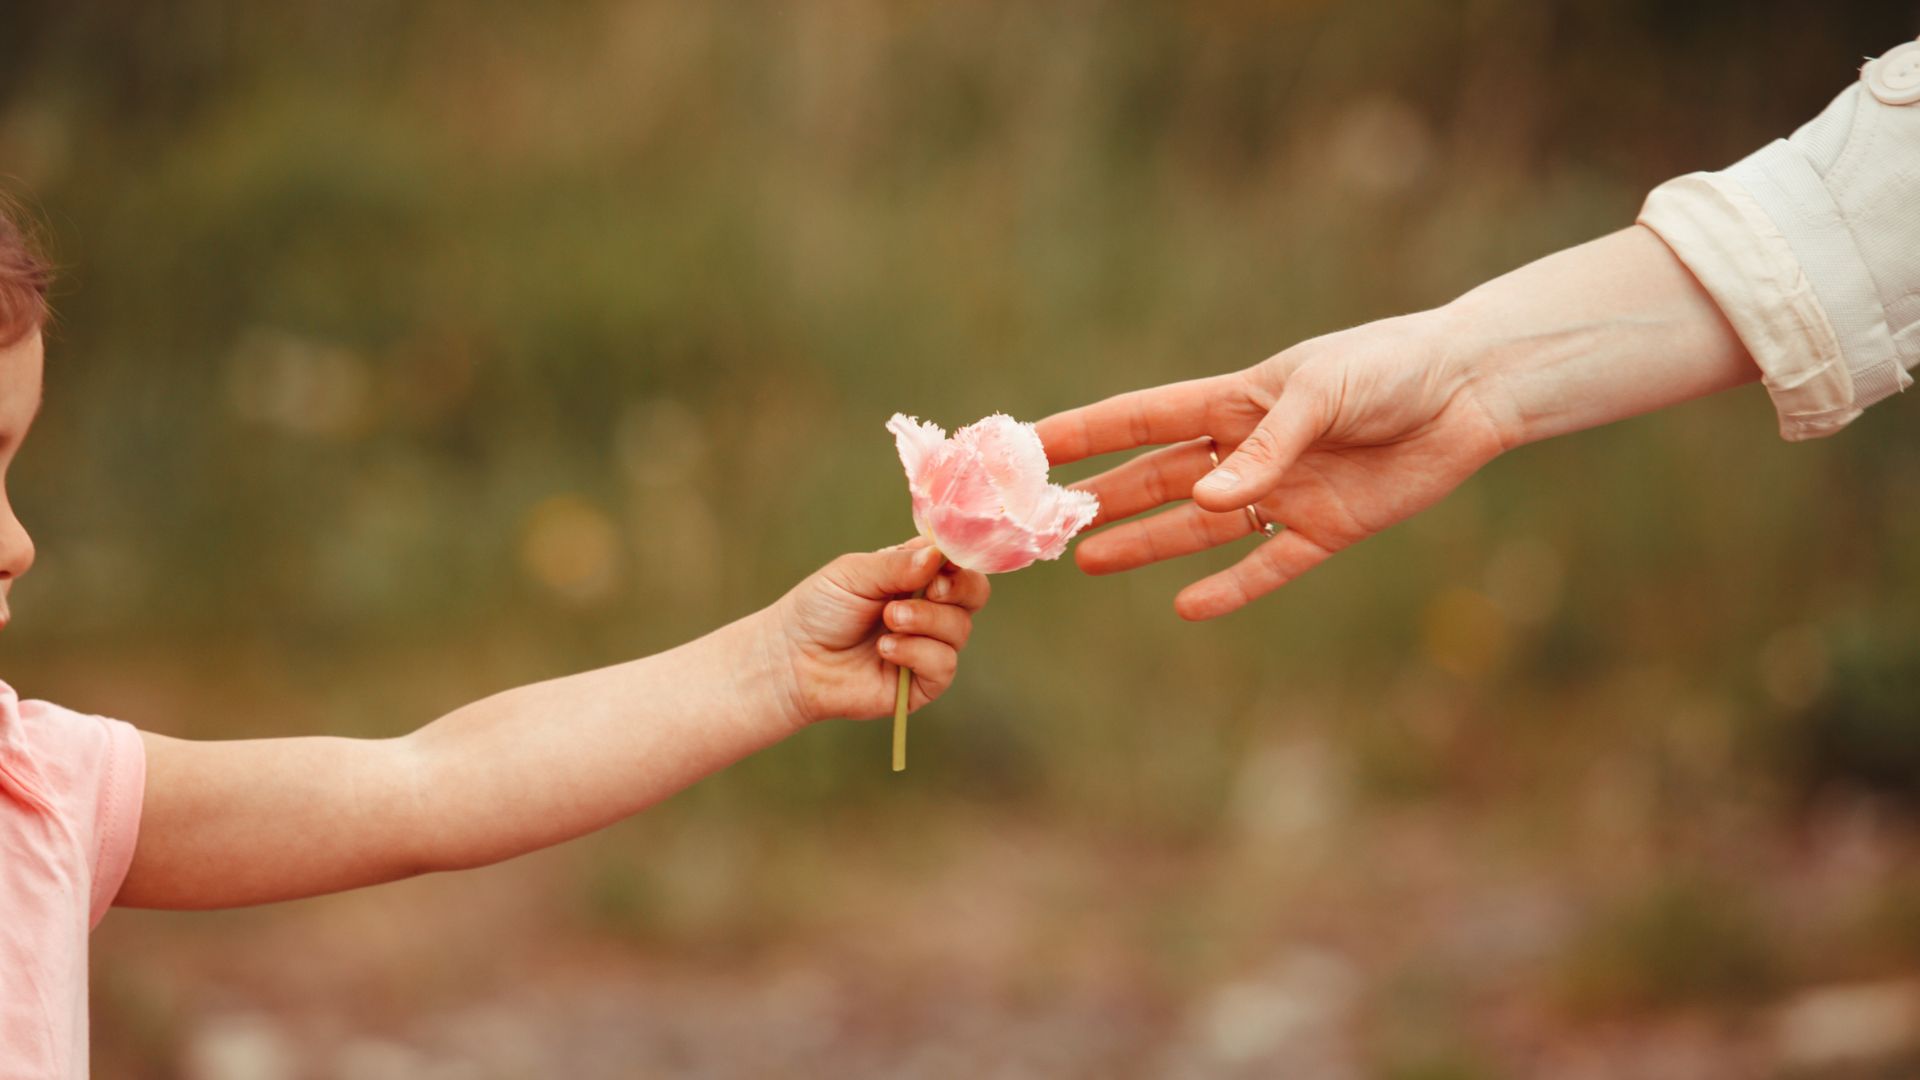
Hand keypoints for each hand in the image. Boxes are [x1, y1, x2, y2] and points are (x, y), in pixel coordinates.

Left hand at [772, 539, 991, 722]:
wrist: (793, 659)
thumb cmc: (820, 609)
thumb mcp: (855, 573)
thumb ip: (897, 564)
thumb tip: (939, 555)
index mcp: (916, 576)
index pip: (958, 563)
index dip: (959, 560)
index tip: (944, 560)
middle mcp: (929, 610)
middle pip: (975, 594)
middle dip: (958, 589)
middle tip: (930, 589)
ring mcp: (928, 647)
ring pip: (960, 629)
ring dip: (926, 621)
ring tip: (888, 620)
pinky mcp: (922, 683)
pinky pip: (944, 665)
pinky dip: (918, 653)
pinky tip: (886, 649)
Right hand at [1038, 308, 1510, 620]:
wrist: (1472, 389)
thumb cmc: (1391, 367)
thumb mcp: (1322, 393)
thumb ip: (1264, 448)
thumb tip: (1208, 502)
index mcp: (1236, 401)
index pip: (1139, 420)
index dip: (1081, 432)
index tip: (1024, 444)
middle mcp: (1249, 451)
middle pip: (1157, 478)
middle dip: (1100, 497)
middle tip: (1043, 523)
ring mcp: (1284, 493)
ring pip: (1197, 526)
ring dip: (1144, 542)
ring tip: (1087, 559)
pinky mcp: (1328, 530)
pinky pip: (1268, 566)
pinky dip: (1231, 589)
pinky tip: (1188, 607)